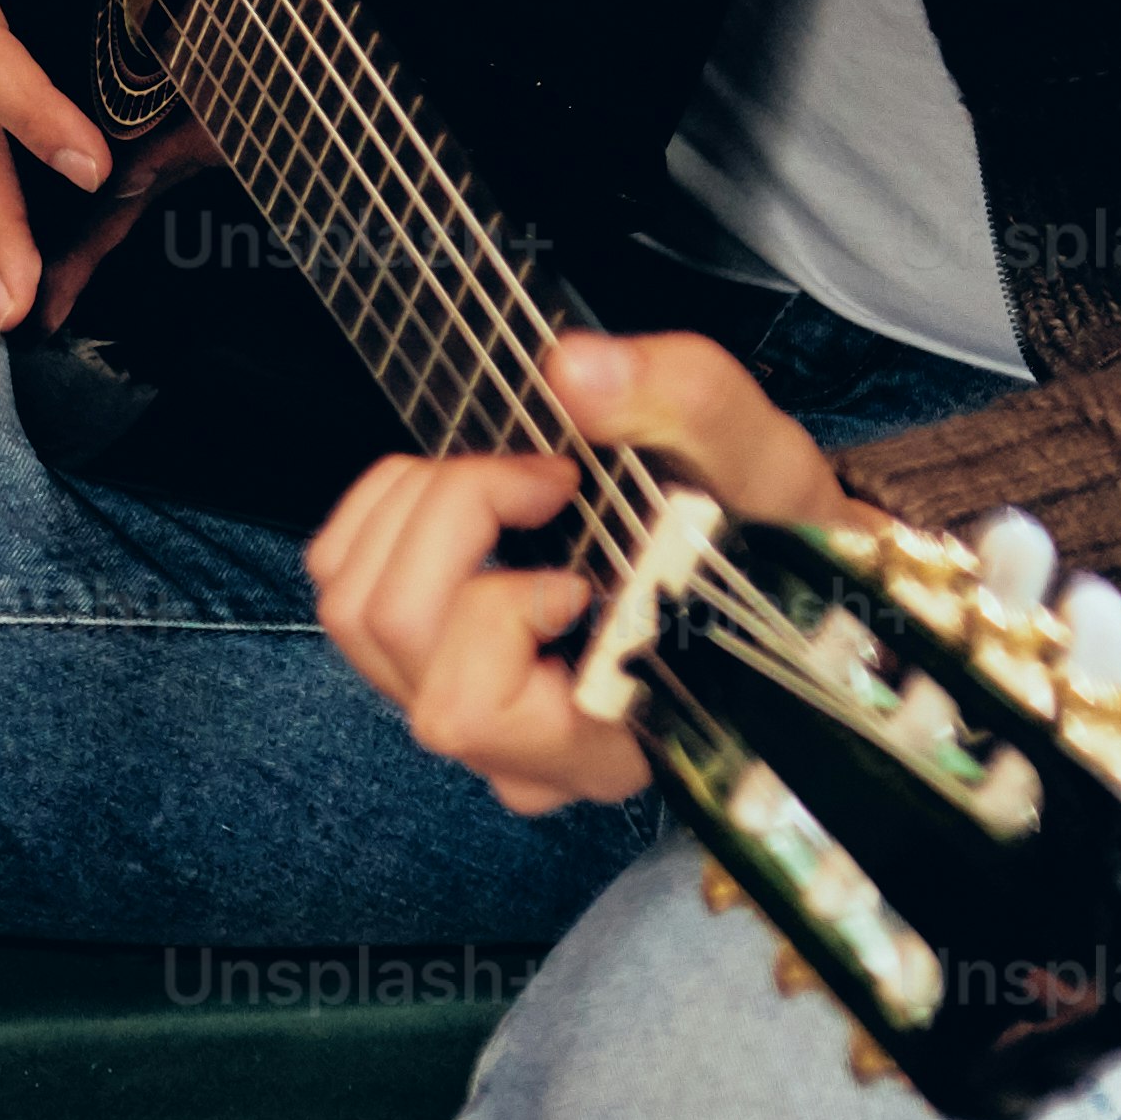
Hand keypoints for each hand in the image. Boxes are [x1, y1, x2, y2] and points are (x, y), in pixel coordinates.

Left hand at [305, 328, 853, 813]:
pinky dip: (387, 512)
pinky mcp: (426, 667)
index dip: (498, 604)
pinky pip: (341, 587)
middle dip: (457, 515)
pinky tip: (469, 492)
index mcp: (602, 738)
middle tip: (548, 475)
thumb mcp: (767, 464)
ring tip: (517, 480)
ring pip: (352, 613)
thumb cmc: (778, 542)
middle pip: (395, 637)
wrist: (779, 569)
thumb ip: (688, 408)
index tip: (579, 528)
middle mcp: (516, 750)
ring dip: (422, 507)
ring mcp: (465, 716)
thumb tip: (572, 369)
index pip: (470, 707)